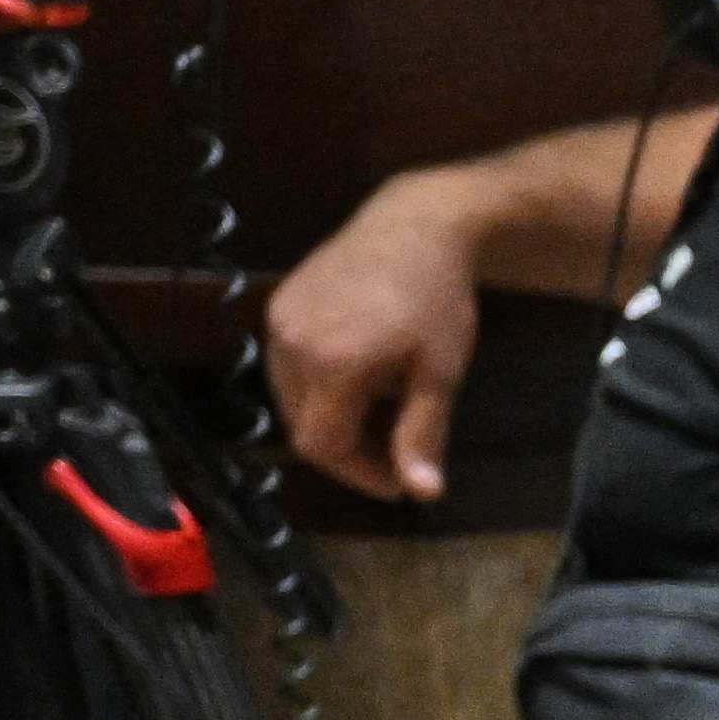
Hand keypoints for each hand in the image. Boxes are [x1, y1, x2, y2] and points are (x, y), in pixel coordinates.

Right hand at [261, 174, 493, 506]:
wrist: (414, 226)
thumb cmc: (437, 298)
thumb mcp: (439, 373)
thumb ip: (422, 435)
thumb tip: (423, 493)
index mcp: (331, 362)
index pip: (322, 446)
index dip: (359, 475)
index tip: (399, 484)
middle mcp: (292, 342)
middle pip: (303, 427)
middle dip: (350, 452)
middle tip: (396, 455)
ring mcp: (279, 320)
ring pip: (293, 400)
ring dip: (333, 421)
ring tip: (383, 419)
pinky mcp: (279, 305)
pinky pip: (288, 368)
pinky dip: (321, 389)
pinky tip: (361, 383)